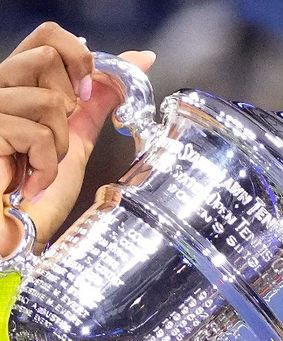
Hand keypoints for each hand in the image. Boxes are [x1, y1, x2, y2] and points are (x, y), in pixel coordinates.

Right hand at [0, 22, 154, 255]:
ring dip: (58, 145)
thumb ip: (98, 101)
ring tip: (40, 169)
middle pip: (48, 55)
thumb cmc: (39, 195)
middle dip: (70, 104)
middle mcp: (0, 88)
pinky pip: (37, 133)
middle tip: (57, 141)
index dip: (78, 56)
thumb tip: (139, 63)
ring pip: (50, 99)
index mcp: (19, 84)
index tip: (89, 91)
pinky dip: (44, 167)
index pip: (48, 35)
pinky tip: (30, 184)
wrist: (19, 233)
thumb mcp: (77, 139)